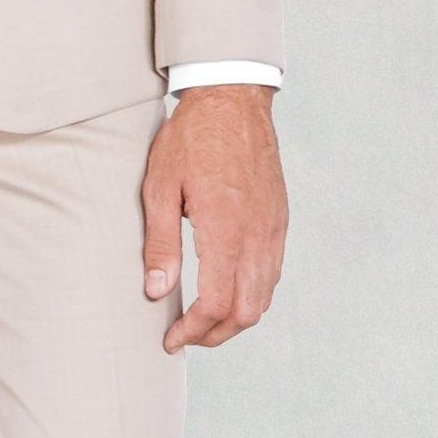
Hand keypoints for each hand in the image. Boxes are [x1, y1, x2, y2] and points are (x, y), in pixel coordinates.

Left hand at [141, 83, 286, 351]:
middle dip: (216, 335)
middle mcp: (256, 237)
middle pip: (247, 312)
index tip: (171, 338)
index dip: (193, 331)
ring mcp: (273, 230)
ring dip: (236, 318)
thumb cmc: (190, 138)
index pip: (216, 304)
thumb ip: (161, 243)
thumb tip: (158, 292)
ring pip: (264, 297)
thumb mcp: (161, 185)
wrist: (232, 99)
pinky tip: (228, 288)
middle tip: (187, 336)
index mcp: (225, 230)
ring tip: (204, 319)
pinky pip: (272, 273)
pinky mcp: (279, 221)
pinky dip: (252, 295)